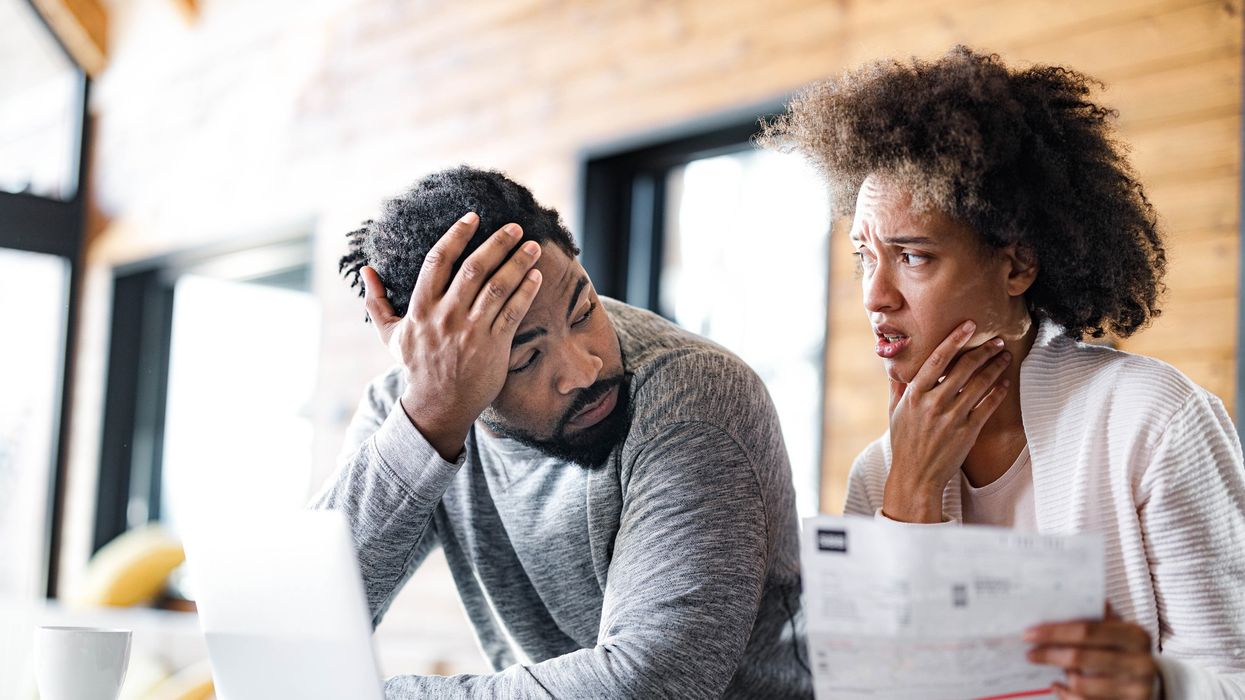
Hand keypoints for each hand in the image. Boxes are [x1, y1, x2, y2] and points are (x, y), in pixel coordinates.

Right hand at [360, 212, 542, 460]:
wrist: (438, 405)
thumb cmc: (416, 366)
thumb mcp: (390, 335)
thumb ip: (376, 302)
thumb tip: (366, 271)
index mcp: (421, 308)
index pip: (438, 260)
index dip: (457, 235)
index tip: (473, 217)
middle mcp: (446, 315)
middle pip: (474, 268)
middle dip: (496, 243)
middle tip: (514, 227)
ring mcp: (471, 330)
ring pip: (498, 286)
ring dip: (518, 262)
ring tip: (532, 245)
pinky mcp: (493, 345)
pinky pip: (513, 311)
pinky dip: (526, 291)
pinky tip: (536, 275)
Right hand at [881, 320, 1011, 521]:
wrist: (916, 475)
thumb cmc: (904, 442)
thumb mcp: (894, 412)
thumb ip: (898, 386)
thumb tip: (895, 364)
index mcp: (914, 395)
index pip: (937, 359)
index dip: (954, 339)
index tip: (969, 326)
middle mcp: (933, 403)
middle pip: (964, 368)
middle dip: (984, 351)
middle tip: (997, 340)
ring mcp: (952, 418)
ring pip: (980, 384)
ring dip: (995, 367)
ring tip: (1004, 356)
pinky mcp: (967, 432)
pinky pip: (988, 406)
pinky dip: (998, 391)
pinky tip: (1004, 382)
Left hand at [1026, 606, 1158, 698]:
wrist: (1154, 683)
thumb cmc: (1124, 651)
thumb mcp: (1117, 631)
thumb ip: (1095, 616)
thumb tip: (1059, 596)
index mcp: (1135, 636)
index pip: (1086, 630)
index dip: (1054, 632)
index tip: (1029, 633)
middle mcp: (1141, 663)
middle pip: (1079, 658)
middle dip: (1048, 654)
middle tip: (1029, 653)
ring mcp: (1138, 689)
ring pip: (1080, 684)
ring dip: (1061, 676)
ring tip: (1052, 668)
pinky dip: (1067, 694)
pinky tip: (1059, 686)